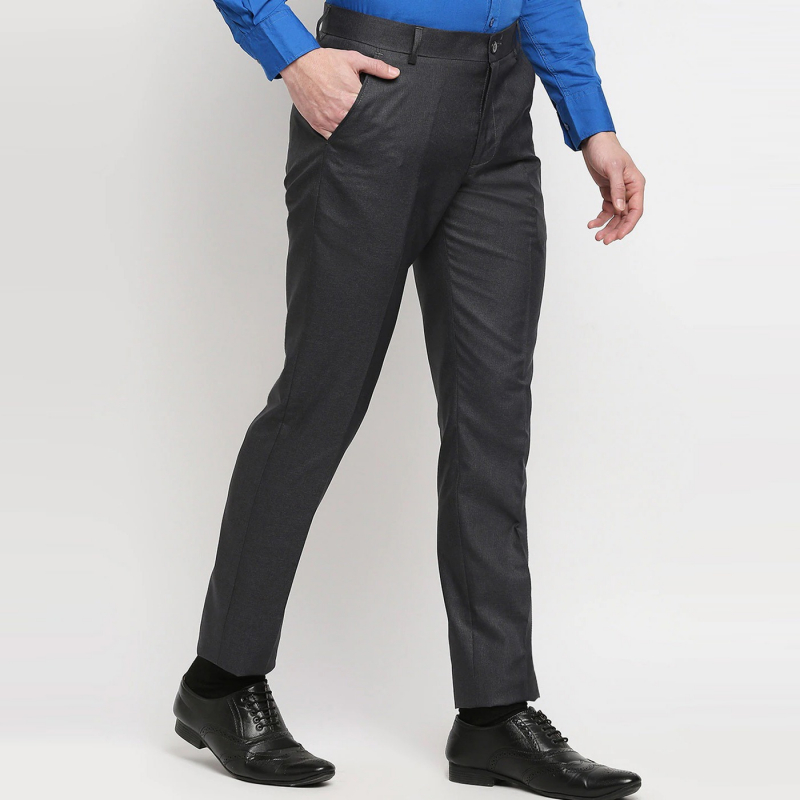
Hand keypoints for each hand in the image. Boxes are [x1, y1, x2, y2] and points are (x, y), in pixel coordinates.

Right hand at [281, 48, 399, 138]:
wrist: (298, 63)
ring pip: (346, 136)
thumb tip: (395, 73)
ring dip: (353, 135)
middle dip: (366, 128)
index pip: (370, 115)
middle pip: (359, 128)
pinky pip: (331, 138)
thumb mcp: (354, 59)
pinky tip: (345, 136)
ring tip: (360, 135)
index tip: (382, 121)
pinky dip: (339, 139)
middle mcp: (340, 113)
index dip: (377, 118)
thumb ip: (376, 67)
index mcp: (352, 98)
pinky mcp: (317, 124)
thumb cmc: (324, 61)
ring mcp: (328, 120)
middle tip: (373, 131)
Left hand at [581, 132, 644, 244]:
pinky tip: (591, 224)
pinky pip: (607, 210)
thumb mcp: (613, 169)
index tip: (618, 236)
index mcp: (636, 185)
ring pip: (616, 216)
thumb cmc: (607, 150)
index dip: (628, 225)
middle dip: (615, 229)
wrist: (594, 142)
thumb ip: (617, 189)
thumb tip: (621, 209)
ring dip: (607, 227)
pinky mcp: (609, 193)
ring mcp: (619, 193)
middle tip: (604, 240)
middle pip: (625, 216)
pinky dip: (600, 219)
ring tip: (597, 236)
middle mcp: (630, 191)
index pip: (636, 210)